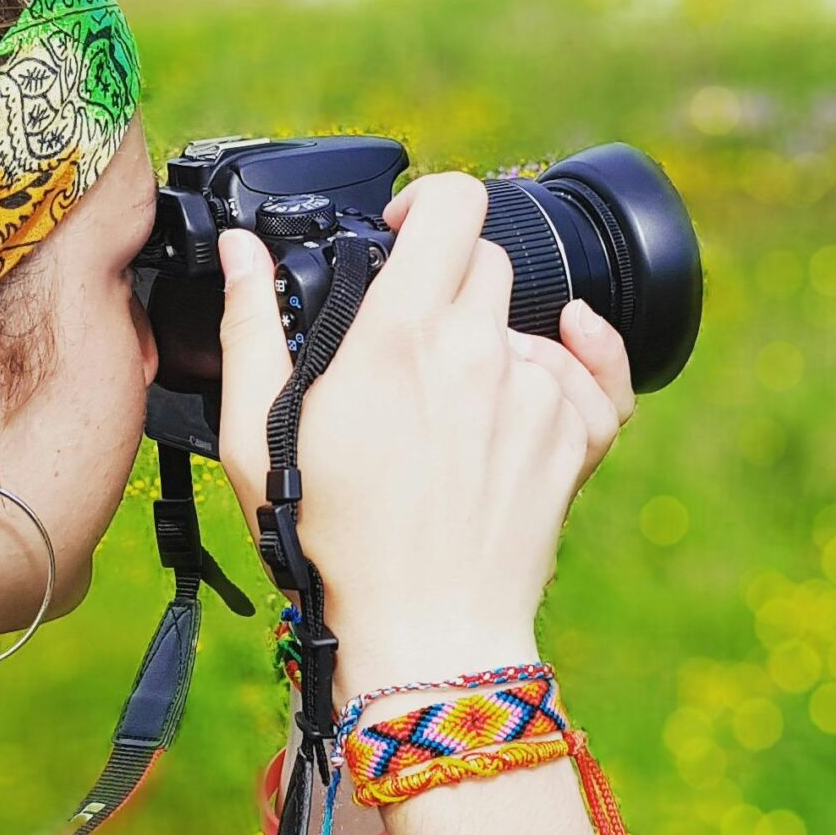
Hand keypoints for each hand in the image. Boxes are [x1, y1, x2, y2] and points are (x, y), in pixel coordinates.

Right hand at [215, 174, 635, 696]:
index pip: (454, 204)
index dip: (429, 203)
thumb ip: (251, 326)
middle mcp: (478, 351)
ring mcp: (535, 395)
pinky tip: (558, 362)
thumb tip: (241, 252)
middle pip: (486, 262)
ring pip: (532, 325)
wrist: (422, 631)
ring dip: (497, 342)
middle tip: (413, 341)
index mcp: (401, 334)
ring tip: (453, 404)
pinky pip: (595, 378)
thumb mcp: (257, 433)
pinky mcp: (577, 440)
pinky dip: (579, 367)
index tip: (404, 233)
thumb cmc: (333, 543)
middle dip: (450, 283)